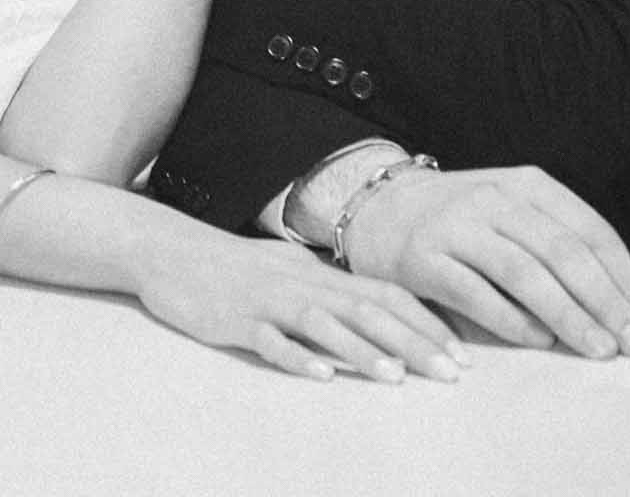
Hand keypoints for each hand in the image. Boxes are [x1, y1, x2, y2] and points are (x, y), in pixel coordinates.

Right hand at [136, 225, 469, 384]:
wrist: (170, 251)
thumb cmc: (233, 268)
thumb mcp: (288, 272)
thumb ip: (328, 291)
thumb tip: (374, 312)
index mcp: (317, 273)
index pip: (383, 293)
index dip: (424, 322)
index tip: (460, 353)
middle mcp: (300, 282)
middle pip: (364, 309)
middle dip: (412, 342)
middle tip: (450, 373)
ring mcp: (268, 300)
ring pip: (323, 323)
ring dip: (362, 350)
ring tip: (397, 378)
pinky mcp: (235, 320)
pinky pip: (270, 340)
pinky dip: (297, 358)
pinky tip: (320, 376)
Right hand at [341, 163, 629, 360]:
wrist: (381, 208)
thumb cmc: (465, 222)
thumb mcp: (522, 223)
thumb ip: (580, 255)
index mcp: (526, 185)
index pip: (589, 231)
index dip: (625, 279)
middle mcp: (493, 198)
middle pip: (562, 252)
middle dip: (605, 302)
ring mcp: (455, 224)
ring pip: (523, 272)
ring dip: (567, 315)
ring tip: (597, 350)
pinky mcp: (423, 257)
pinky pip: (475, 292)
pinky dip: (512, 320)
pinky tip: (540, 341)